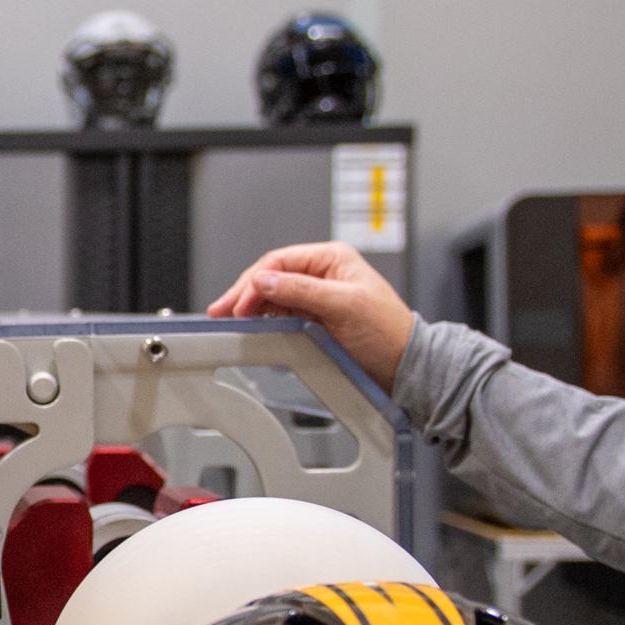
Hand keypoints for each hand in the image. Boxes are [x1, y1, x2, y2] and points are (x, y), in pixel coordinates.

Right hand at [207, 240, 414, 390]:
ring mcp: (317, 295)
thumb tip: (264, 280)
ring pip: (273, 294)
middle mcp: (323, 273)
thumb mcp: (345, 306)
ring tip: (231, 318)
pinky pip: (281, 312)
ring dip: (251, 306)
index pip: (279, 262)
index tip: (238, 303)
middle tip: (221, 310)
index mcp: (332, 259)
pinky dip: (264, 318)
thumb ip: (302, 290)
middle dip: (245, 293)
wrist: (403, 365)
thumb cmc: (387, 332)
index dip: (254, 281)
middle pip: (272, 276)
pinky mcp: (315, 317)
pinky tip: (252, 325)